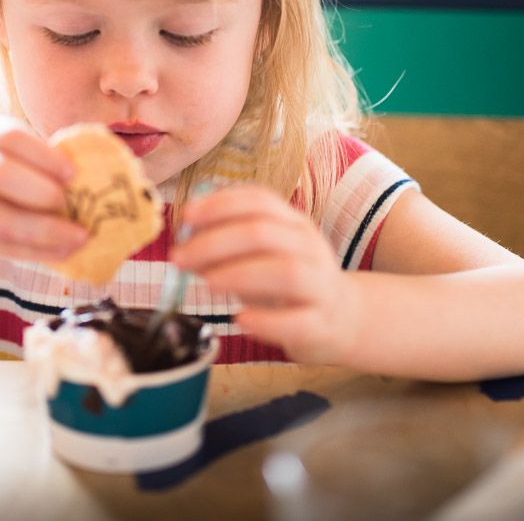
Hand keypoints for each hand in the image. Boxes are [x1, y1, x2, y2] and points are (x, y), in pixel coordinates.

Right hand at [0, 116, 86, 262]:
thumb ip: (28, 157)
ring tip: (81, 236)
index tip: (73, 172)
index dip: (42, 154)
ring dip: (46, 229)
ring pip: (2, 218)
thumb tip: (89, 175)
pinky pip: (2, 246)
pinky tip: (64, 253)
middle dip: (40, 190)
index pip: (8, 135)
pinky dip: (36, 252)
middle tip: (72, 202)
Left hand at [171, 184, 362, 364]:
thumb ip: (228, 247)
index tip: (185, 216)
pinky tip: (240, 319)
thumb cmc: (291, 283)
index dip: (219, 204)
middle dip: (214, 243)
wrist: (344, 318)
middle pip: (263, 233)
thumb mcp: (263, 256)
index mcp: (294, 223)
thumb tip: (185, 244)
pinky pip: (296, 321)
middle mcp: (310, 247)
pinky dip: (265, 320)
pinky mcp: (321, 323)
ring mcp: (320, 285)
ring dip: (238, 275)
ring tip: (206, 284)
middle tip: (179, 258)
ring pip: (285, 272)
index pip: (259, 200)